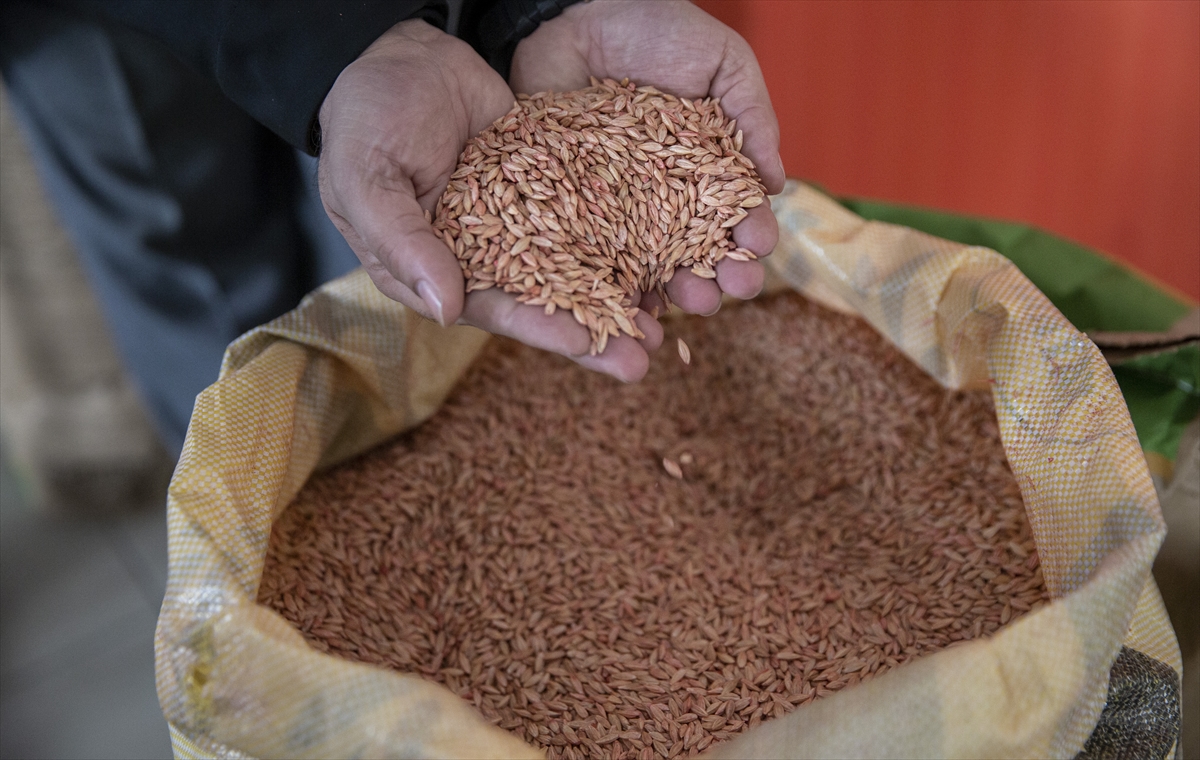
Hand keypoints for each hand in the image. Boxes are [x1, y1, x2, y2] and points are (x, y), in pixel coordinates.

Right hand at [319, 19, 660, 381]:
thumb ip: (402, 241)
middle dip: (592, 333)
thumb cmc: (366, 118)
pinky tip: (664, 259)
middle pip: (544, 301)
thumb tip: (444, 310)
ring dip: (618, 297)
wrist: (402, 54)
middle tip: (641, 359)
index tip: (581, 341)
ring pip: (576, 267)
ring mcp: (520, 224)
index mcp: (431, 271)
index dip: (537, 327)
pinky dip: (624, 240)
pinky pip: (589, 217)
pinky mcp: (548, 189)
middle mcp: (481, 258)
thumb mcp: (367, 177)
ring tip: (664, 326)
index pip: (490, 308)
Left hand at [510, 0, 783, 316]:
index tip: (756, 249)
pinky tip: (624, 305)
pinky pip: (591, 256)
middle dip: (715, 277)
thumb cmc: (654, 27)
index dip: (749, 235)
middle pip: (694, 251)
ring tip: (682, 306)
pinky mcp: (571, 207)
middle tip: (724, 292)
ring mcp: (618, 207)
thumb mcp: (722, 61)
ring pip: (647, 264)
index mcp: (706, 168)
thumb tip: (777, 184)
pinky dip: (607, 285)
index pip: (734, 213)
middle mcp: (665, 197)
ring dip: (669, 291)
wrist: (572, 11)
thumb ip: (753, 117)